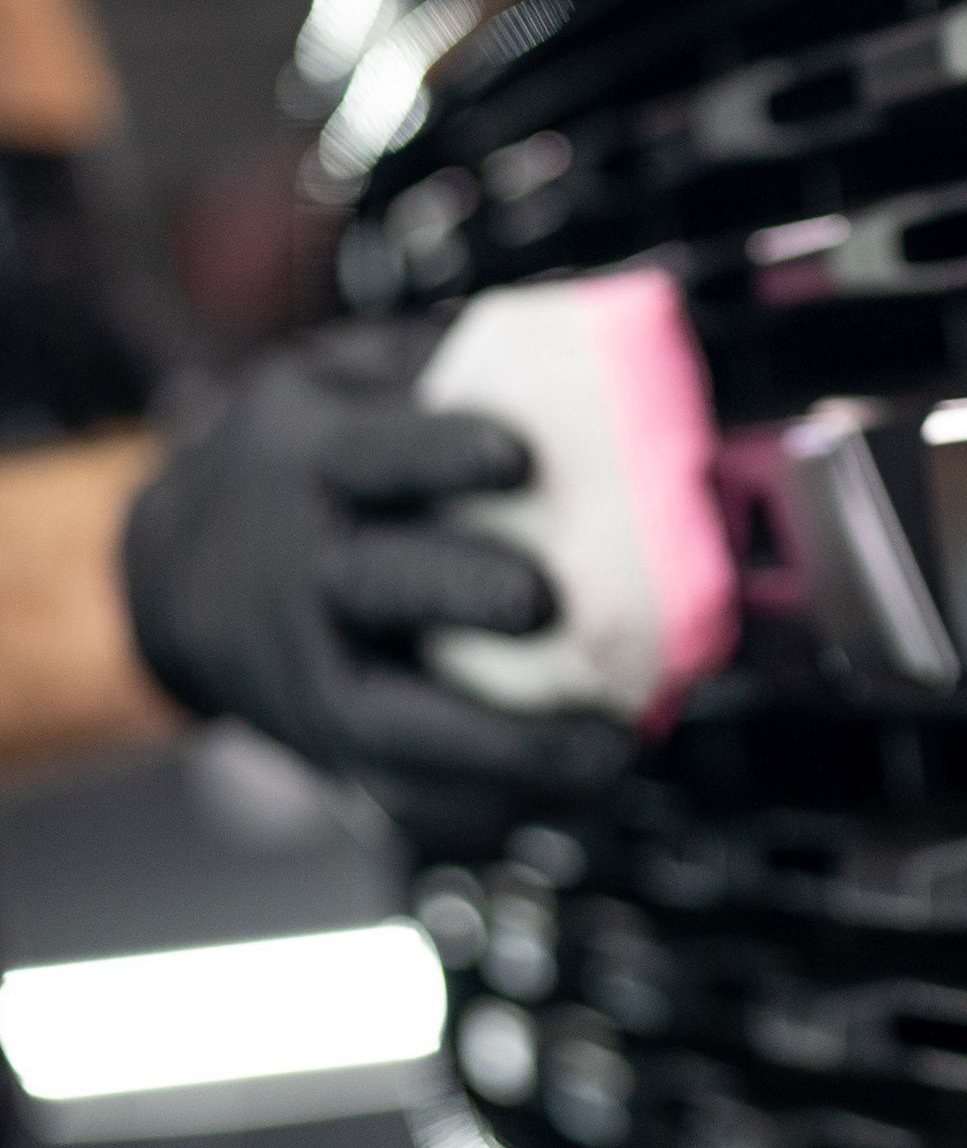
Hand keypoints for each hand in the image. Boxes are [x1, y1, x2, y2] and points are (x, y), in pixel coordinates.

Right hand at [122, 321, 632, 807]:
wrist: (178, 577)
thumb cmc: (293, 462)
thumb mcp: (327, 380)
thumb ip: (425, 360)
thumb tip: (568, 338)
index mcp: (308, 459)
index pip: (374, 454)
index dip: (444, 453)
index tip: (520, 454)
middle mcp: (304, 569)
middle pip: (380, 585)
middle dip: (465, 594)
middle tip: (549, 603)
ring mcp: (312, 669)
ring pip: (395, 722)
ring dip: (502, 748)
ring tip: (607, 750)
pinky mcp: (329, 745)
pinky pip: (402, 794)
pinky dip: (486, 810)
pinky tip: (570, 802)